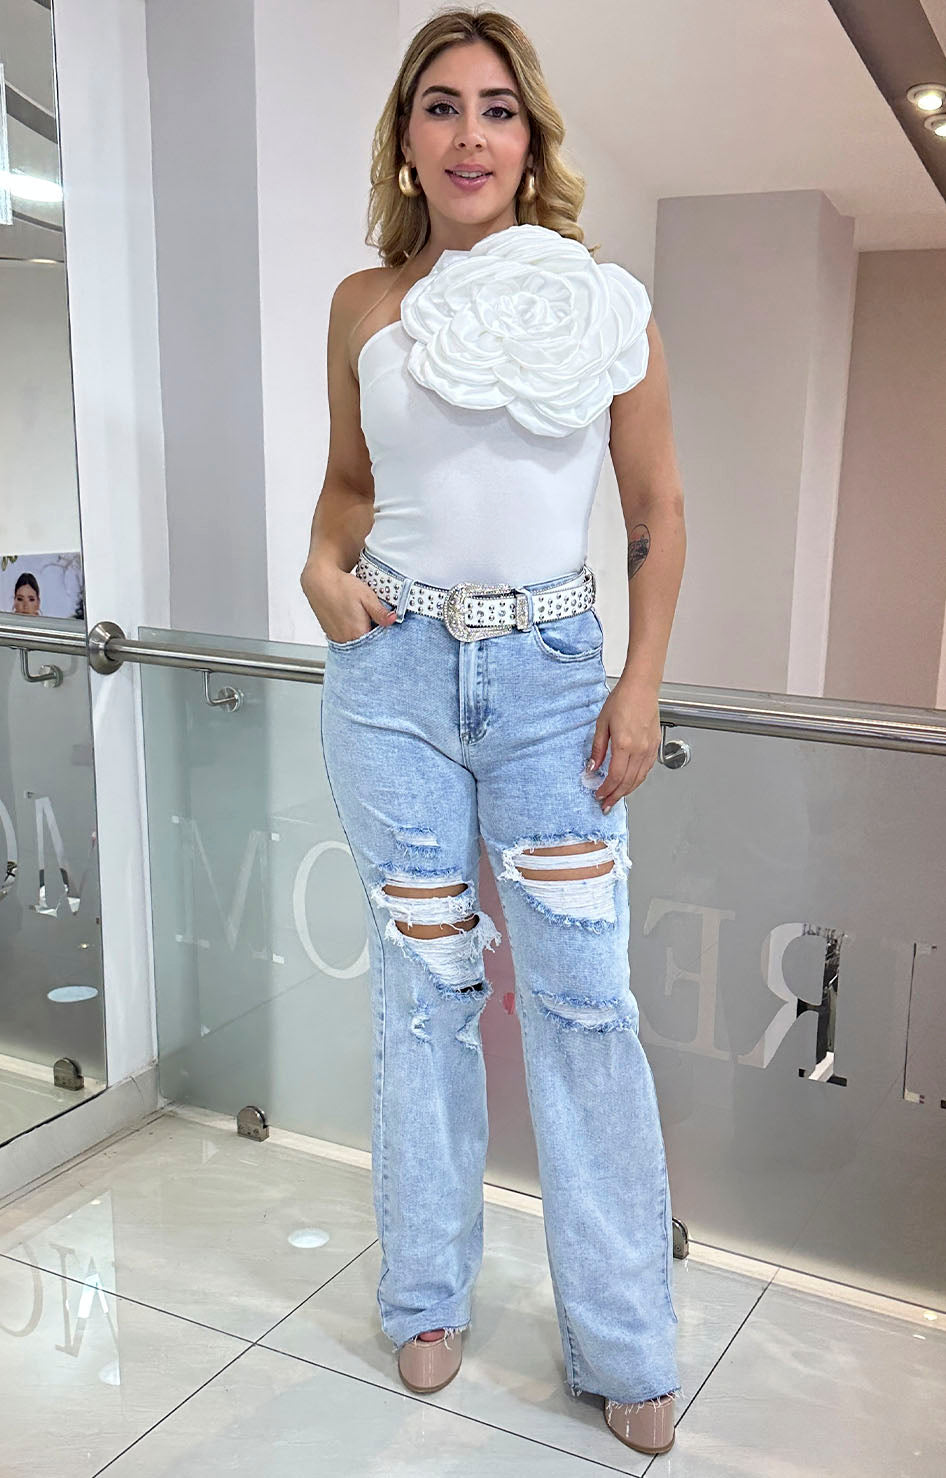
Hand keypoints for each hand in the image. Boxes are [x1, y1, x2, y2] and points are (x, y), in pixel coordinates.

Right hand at [300, 558, 396, 642]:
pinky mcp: (332, 634)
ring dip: (363, 633)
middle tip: (375, 619)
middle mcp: (346, 639)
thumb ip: (380, 612)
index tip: (386, 625)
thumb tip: (393, 620)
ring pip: (357, 642)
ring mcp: (337, 638)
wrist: (319, 581)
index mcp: (357, 632)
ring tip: (363, 617)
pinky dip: (353, 632)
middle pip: (368, 645)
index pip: (378, 643)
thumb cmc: (341, 586)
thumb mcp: (366, 596)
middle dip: (375, 635)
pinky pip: (347, 639)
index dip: (385, 635)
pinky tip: (354, 619)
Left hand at [587, 673, 660, 812]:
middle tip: (606, 804)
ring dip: (626, 791)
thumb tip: (592, 767)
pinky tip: (630, 783)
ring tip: (616, 797)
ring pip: (639, 778)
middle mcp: (639, 749)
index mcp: (624, 744)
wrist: (641, 688)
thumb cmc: (622, 700)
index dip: (606, 789)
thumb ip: (597, 748)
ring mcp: (649, 748)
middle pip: (628, 782)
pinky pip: (646, 769)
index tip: (598, 795)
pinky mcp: (654, 746)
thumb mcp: (602, 723)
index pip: (615, 776)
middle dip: (615, 796)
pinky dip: (637, 780)